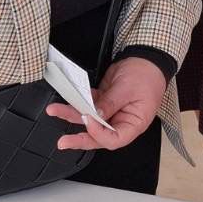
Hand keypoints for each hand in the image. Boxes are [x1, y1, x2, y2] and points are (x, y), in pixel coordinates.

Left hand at [47, 56, 165, 151]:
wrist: (145, 59)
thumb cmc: (146, 76)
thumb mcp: (127, 89)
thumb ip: (110, 103)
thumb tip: (94, 116)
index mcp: (134, 124)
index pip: (114, 139)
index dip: (98, 134)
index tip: (88, 120)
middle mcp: (121, 122)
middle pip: (99, 136)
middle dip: (80, 138)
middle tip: (64, 141)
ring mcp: (111, 112)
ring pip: (89, 120)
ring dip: (72, 115)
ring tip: (56, 111)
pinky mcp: (103, 101)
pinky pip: (88, 105)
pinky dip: (77, 103)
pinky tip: (66, 100)